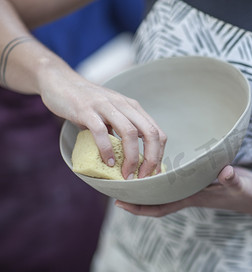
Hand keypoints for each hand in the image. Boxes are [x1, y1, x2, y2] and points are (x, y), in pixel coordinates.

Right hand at [40, 69, 166, 178]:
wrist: (60, 81)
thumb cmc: (88, 103)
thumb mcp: (112, 114)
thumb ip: (122, 131)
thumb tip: (132, 160)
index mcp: (133, 108)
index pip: (157, 132)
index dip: (159, 155)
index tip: (153, 173)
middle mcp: (124, 105)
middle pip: (150, 133)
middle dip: (151, 159)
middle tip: (143, 177)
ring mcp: (106, 106)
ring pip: (130, 133)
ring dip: (131, 157)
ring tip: (126, 174)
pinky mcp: (86, 110)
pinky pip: (101, 131)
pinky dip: (107, 149)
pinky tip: (107, 162)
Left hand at [115, 165, 251, 216]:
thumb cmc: (247, 192)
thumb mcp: (241, 185)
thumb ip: (233, 179)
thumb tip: (226, 172)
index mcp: (193, 197)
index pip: (161, 207)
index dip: (140, 208)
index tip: (120, 204)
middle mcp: (188, 194)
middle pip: (156, 200)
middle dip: (135, 197)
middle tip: (114, 187)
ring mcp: (193, 188)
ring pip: (163, 191)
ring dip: (146, 187)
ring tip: (128, 175)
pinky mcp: (199, 180)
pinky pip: (175, 181)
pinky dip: (162, 177)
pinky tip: (155, 166)